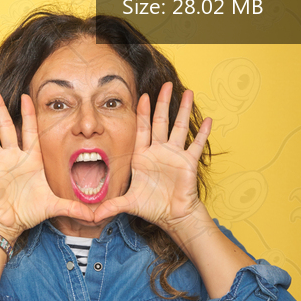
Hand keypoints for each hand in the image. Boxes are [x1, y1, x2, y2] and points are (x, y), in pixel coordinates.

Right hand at [0, 89, 94, 241]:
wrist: (10, 223)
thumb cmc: (30, 211)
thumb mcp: (54, 206)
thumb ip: (74, 207)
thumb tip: (96, 215)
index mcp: (31, 159)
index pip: (30, 130)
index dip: (29, 113)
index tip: (27, 96)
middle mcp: (13, 157)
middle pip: (6, 127)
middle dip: (0, 108)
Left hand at [93, 83, 211, 233]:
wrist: (172, 216)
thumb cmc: (152, 207)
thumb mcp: (128, 203)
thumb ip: (110, 206)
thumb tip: (91, 216)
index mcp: (143, 156)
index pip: (142, 129)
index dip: (142, 113)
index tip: (143, 97)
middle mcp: (159, 151)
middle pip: (161, 122)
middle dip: (162, 103)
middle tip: (165, 85)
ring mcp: (175, 155)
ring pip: (180, 127)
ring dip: (184, 111)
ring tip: (190, 93)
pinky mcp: (189, 162)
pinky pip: (196, 145)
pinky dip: (203, 133)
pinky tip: (209, 120)